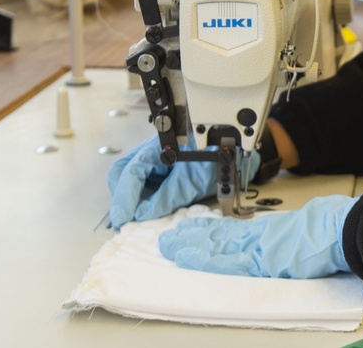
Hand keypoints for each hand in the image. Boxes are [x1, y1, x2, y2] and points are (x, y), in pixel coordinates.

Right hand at [107, 135, 260, 227]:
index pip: (131, 170)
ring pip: (133, 178)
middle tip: (126, 218)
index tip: (121, 217)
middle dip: (123, 195)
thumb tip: (141, 214)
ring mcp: (159, 157)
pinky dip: (146, 198)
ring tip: (138, 216)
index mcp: (161, 143)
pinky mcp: (165, 168)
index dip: (124, 196)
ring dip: (133, 198)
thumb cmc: (221, 157)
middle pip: (124, 171)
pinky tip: (150, 209)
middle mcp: (155, 148)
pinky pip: (147, 183)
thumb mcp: (194, 180)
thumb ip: (166, 197)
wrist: (240, 152)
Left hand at [159, 195, 358, 278]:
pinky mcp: (260, 259)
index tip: (196, 228)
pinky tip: (187, 256)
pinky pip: (225, 261)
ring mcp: (259, 247)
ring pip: (216, 245)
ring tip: (169, 244)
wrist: (341, 228)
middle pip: (221, 236)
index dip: (213, 230)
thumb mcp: (312, 223)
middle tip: (171, 236)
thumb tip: (299, 233)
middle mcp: (262, 237)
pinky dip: (204, 259)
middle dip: (194, 236)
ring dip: (190, 245)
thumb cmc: (334, 226)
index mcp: (274, 230)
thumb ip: (297, 231)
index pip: (236, 232)